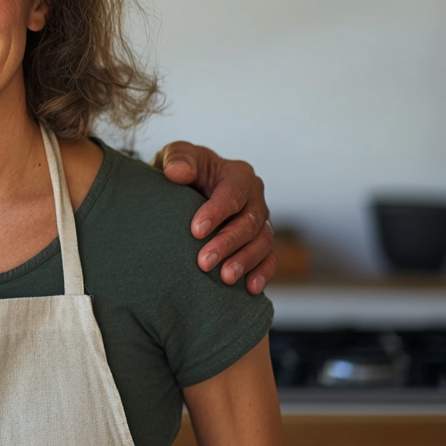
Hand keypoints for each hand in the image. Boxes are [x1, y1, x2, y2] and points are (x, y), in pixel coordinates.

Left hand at [152, 142, 276, 293]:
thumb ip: (178, 158)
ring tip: (224, 278)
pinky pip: (269, 259)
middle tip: (204, 262)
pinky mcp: (259, 243)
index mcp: (238, 175)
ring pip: (262, 243)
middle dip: (227, 243)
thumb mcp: (176, 156)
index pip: (233, 194)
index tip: (196, 230)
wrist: (184, 190)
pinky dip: (263, 273)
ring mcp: (260, 222)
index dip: (216, 212)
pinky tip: (249, 289)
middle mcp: (255, 198)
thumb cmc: (182, 170)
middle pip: (249, 223)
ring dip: (244, 261)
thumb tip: (177, 172)